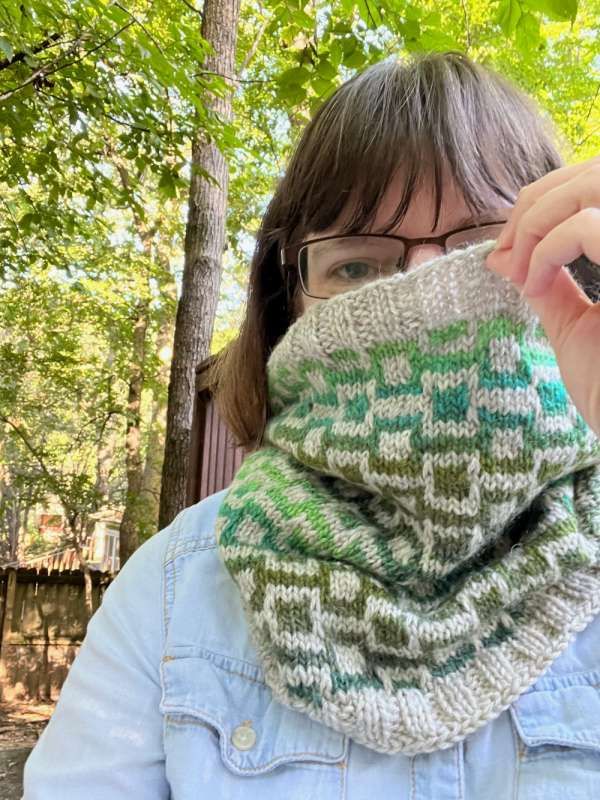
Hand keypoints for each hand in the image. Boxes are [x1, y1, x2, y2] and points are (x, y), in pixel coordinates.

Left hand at [485, 155, 599, 436]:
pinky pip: (592, 227)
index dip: (545, 198)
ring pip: (596, 184)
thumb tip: (500, 256)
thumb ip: (548, 285)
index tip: (508, 249)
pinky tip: (533, 283)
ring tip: (519, 266)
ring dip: (541, 217)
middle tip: (506, 246)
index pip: (597, 178)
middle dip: (538, 200)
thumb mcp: (575, 329)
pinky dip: (549, 245)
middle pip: (598, 169)